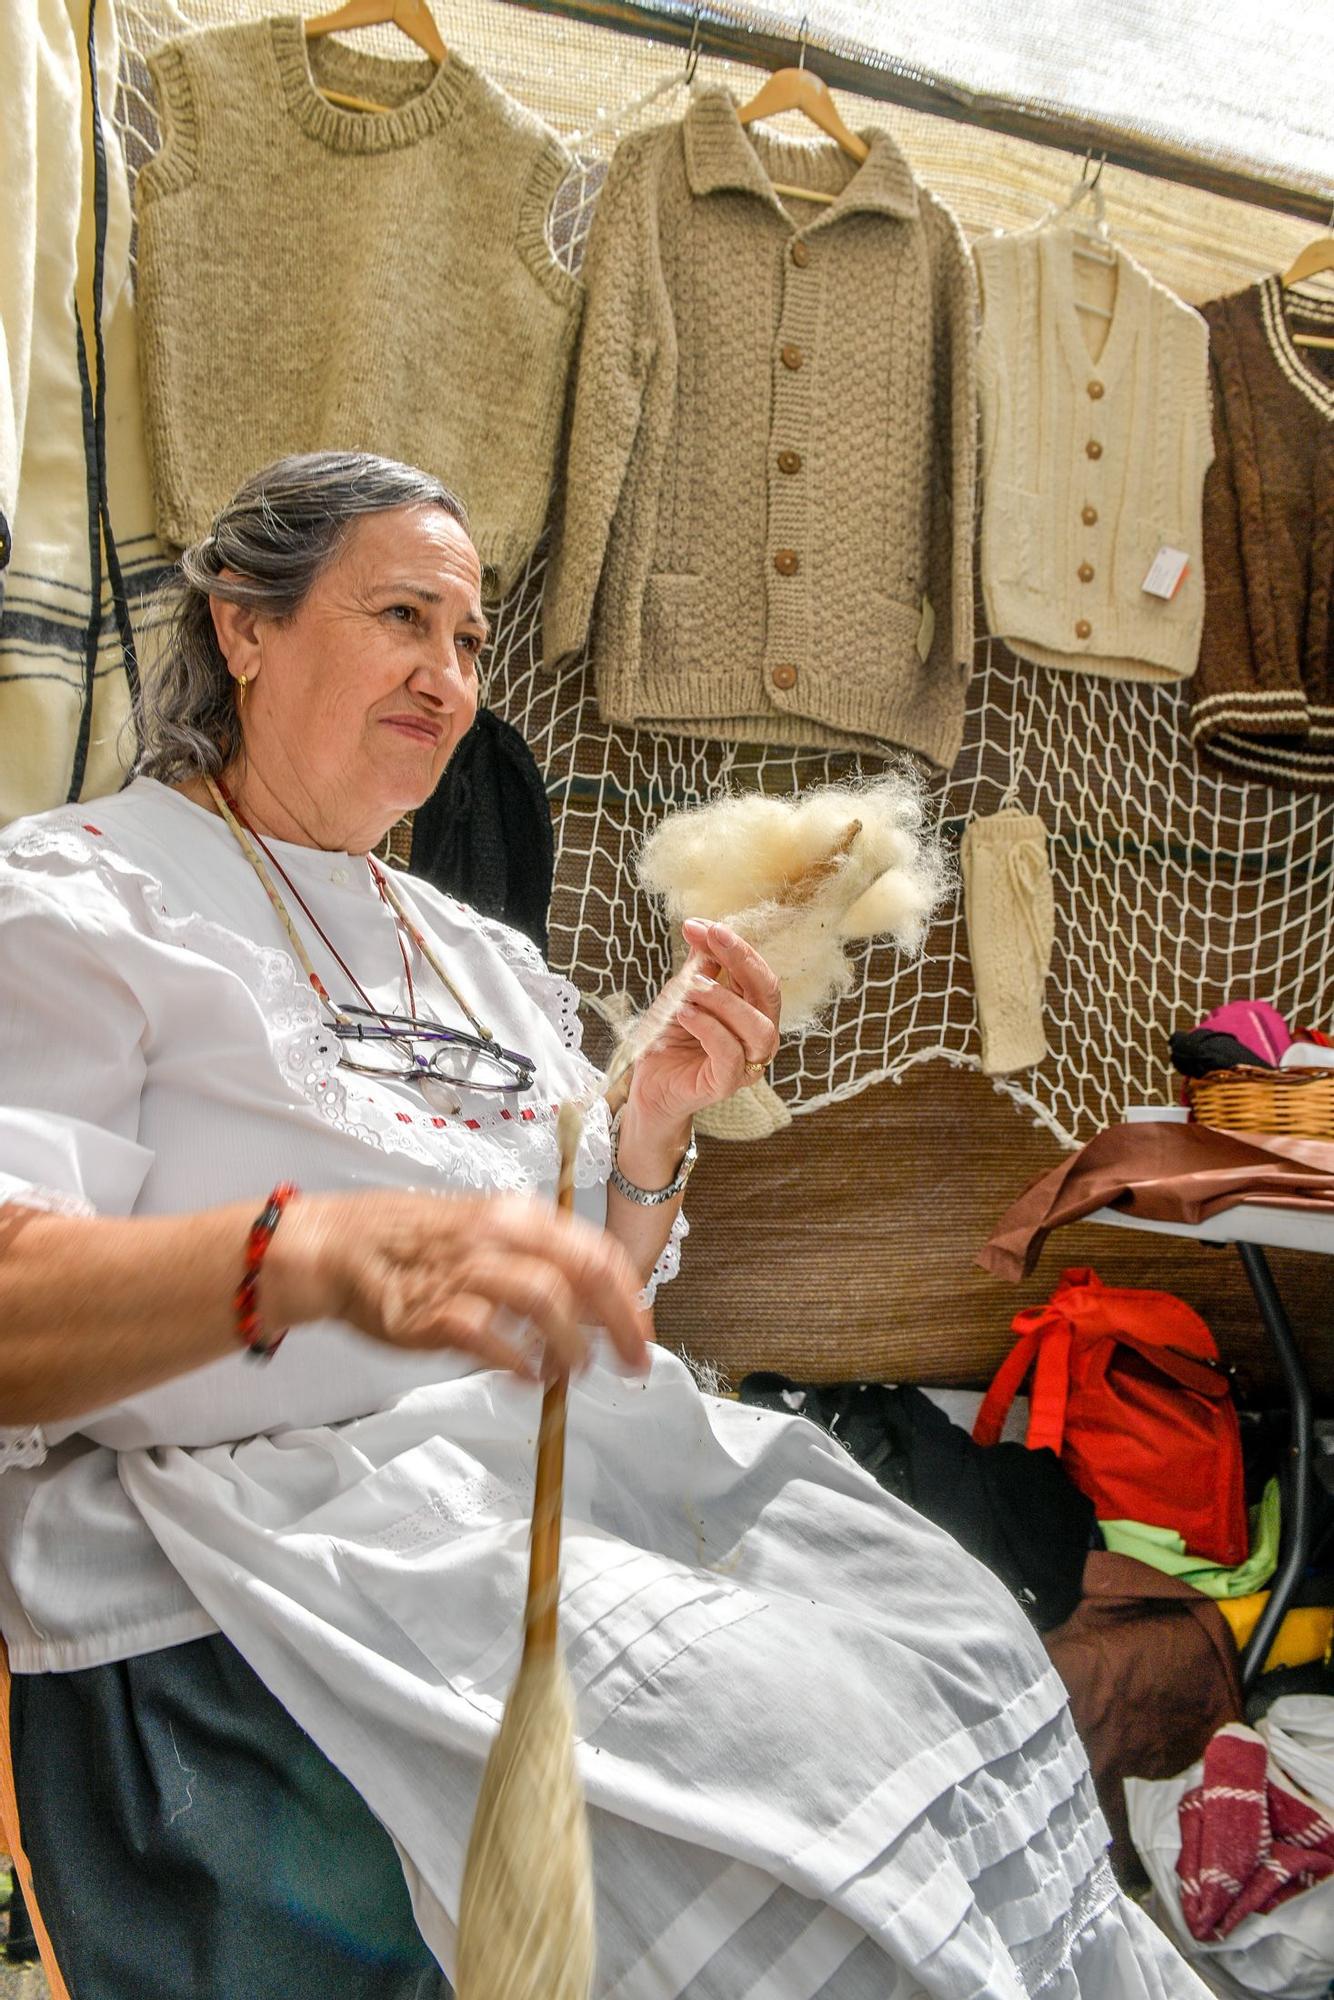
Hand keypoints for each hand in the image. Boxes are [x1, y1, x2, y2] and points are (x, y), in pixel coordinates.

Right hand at [269, 1190, 650, 1379]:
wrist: (340, 1247)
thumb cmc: (415, 1245)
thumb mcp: (487, 1236)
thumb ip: (541, 1265)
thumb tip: (597, 1309)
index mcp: (519, 1216)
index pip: (597, 1252)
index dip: (630, 1298)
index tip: (642, 1332)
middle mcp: (499, 1236)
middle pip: (584, 1276)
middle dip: (619, 1325)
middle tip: (631, 1362)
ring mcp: (467, 1271)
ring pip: (546, 1302)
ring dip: (569, 1345)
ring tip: (568, 1371)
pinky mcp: (435, 1311)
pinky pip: (491, 1338)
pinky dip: (516, 1362)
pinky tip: (523, 1377)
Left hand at [628, 920, 781, 1134]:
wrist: (649, 1084)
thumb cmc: (671, 1038)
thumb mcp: (684, 993)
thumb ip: (698, 966)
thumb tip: (701, 927)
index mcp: (753, 1010)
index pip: (757, 973)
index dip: (735, 945)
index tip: (702, 926)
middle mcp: (758, 1036)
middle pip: (768, 993)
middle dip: (742, 960)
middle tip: (713, 937)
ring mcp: (747, 1062)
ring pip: (757, 1026)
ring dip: (724, 999)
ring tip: (691, 988)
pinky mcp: (727, 1083)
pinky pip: (730, 1053)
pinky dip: (708, 1028)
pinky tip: (685, 1013)